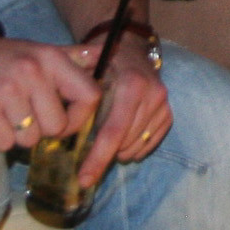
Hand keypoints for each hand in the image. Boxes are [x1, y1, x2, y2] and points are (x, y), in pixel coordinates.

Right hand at [0, 33, 99, 151]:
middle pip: (57, 126)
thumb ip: (75, 57)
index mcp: (52, 59)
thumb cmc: (6, 58)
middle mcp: (32, 73)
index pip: (90, 97)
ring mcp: (6, 91)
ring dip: (19, 135)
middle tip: (27, 114)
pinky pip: (4, 144)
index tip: (66, 121)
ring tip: (8, 113)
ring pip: (30, 140)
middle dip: (44, 129)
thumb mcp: (42, 51)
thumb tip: (105, 52)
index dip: (82, 117)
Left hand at [72, 49, 172, 183]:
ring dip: (119, 152)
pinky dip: (133, 148)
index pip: (114, 131)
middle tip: (88, 158)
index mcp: (132, 84)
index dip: (98, 158)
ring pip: (136, 147)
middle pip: (125, 143)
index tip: (84, 179)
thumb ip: (78, 97)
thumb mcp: (87, 70)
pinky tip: (122, 139)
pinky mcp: (168, 114)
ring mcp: (163, 105)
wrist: (130, 49)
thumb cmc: (103, 61)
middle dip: (105, 156)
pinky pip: (149, 145)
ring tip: (106, 142)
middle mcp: (153, 94)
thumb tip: (60, 132)